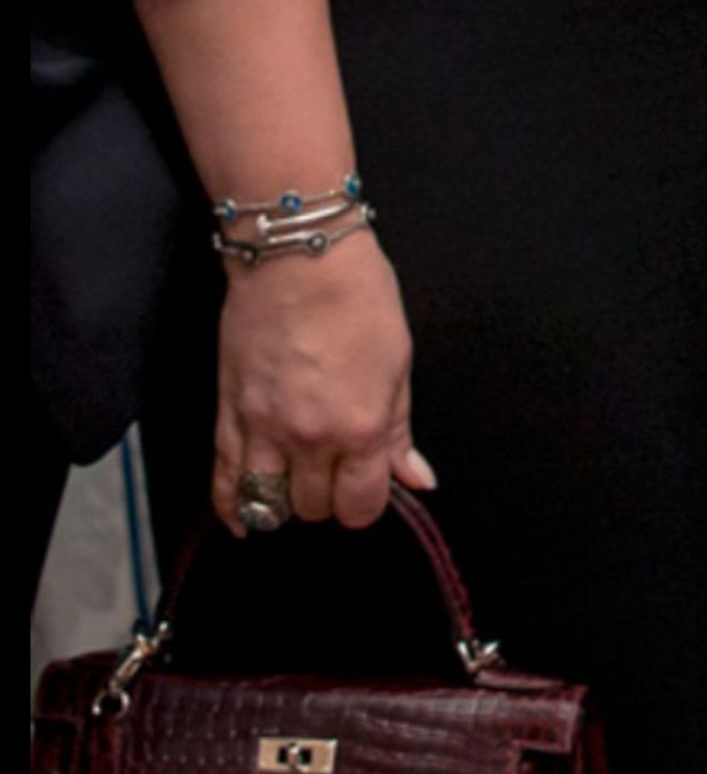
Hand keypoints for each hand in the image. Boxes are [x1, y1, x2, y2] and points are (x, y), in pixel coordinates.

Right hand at [212, 232, 435, 533]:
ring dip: (285, 502)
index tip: (366, 482)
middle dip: (329, 495)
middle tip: (335, 466)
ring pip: (269, 504)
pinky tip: (242, 519)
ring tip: (297, 479)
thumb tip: (416, 479)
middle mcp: (309, 439)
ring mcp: (263, 429)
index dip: (365, 501)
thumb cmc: (356, 295)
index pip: (359, 506)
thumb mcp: (398, 362)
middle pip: (314, 508)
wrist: (298, 254)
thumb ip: (400, 431)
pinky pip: (223, 481)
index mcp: (360, 427)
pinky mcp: (228, 413)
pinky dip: (232, 508)